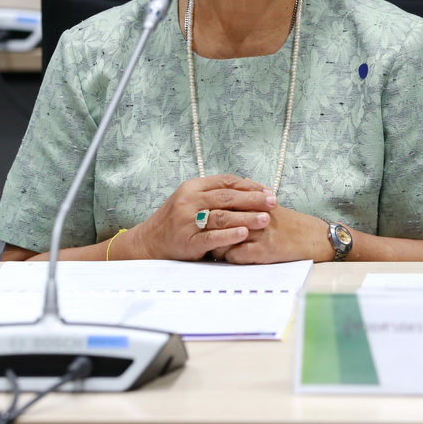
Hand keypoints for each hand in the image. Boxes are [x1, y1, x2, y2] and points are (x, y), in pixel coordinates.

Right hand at [122, 174, 276, 260]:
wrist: (149, 242)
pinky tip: (244, 234)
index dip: (249, 185)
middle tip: (273, 203)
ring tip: (266, 219)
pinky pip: (211, 237)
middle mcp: (188, 201)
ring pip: (221, 216)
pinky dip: (228, 235)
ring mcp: (186, 221)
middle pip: (227, 197)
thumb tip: (248, 186)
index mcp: (192, 187)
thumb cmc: (175, 220)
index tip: (268, 191)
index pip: (225, 182)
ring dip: (246, 217)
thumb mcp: (190, 199)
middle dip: (253, 199)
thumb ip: (214, 193)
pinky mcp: (187, 241)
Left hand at [211, 204, 333, 263]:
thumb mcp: (269, 204)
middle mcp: (255, 214)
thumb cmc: (288, 223)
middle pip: (218, 218)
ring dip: (215, 244)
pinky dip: (229, 257)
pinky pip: (235, 255)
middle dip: (206, 227)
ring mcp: (258, 233)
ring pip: (223, 238)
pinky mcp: (263, 251)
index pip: (221, 201)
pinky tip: (231, 256)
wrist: (312, 238)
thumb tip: (232, 183)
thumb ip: (249, 195)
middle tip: (201, 233)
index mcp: (253, 201)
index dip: (207, 209)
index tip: (199, 216)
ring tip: (214, 247)